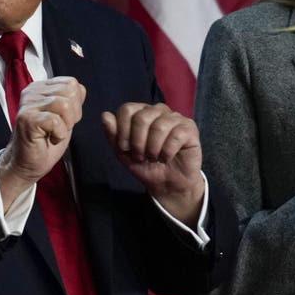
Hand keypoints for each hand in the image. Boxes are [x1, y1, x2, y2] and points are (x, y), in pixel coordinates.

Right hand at [0, 77, 85, 208]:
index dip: (76, 103)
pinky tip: (50, 138)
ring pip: (64, 104)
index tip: (64, 118)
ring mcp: (28, 105)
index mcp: (41, 88)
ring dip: (66, 124)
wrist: (28, 163)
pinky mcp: (27, 119)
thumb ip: (71, 99)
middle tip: (60, 127)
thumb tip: (80, 89)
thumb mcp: (64, 115)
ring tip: (55, 133)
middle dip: (73, 114)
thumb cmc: (46, 141)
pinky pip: (55, 121)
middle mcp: (32, 92)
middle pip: (70, 92)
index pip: (71, 83)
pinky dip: (59, 134)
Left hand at [101, 103, 204, 226]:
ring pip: (159, 126)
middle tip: (140, 156)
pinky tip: (166, 158)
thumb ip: (113, 135)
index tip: (125, 148)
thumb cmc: (146, 166)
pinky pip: (176, 135)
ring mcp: (175, 118)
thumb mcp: (124, 153)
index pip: (127, 109)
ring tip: (154, 158)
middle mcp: (158, 111)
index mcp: (141, 112)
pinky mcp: (189, 128)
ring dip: (153, 149)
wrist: (166, 184)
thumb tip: (105, 115)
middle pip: (142, 117)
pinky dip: (167, 152)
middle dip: (137, 142)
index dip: (122, 131)